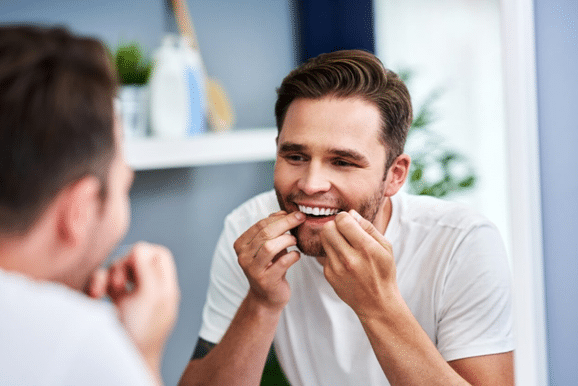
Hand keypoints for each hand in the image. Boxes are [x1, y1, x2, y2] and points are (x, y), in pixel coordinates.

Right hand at [87, 242, 179, 372]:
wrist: (123, 362)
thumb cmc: (141, 333)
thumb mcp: (151, 297)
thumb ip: (148, 268)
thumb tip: (140, 247)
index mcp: (165, 287)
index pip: (159, 255)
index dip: (144, 252)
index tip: (133, 264)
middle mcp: (149, 291)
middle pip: (135, 259)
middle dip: (121, 265)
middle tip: (118, 284)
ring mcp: (131, 298)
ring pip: (116, 271)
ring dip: (105, 276)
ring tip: (101, 292)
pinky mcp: (113, 306)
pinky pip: (102, 284)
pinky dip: (95, 285)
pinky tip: (93, 296)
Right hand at [234, 210, 304, 310]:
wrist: (267, 297)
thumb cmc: (270, 267)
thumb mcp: (268, 246)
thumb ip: (272, 230)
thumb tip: (284, 212)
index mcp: (241, 245)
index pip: (260, 225)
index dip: (279, 217)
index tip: (294, 214)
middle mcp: (243, 257)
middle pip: (265, 233)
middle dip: (286, 223)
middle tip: (301, 219)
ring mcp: (253, 270)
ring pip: (269, 247)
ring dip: (286, 240)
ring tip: (295, 240)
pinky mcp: (266, 281)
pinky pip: (282, 263)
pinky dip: (292, 256)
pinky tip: (297, 255)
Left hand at [320, 210, 397, 319]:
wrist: (376, 302)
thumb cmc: (383, 272)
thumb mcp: (385, 247)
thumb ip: (368, 228)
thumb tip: (351, 214)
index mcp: (366, 249)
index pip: (343, 220)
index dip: (345, 218)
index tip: (350, 223)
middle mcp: (349, 258)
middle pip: (328, 227)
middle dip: (335, 225)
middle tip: (344, 231)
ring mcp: (336, 268)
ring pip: (324, 239)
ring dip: (332, 237)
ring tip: (344, 244)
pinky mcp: (329, 275)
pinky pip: (325, 253)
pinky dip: (332, 253)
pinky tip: (344, 260)